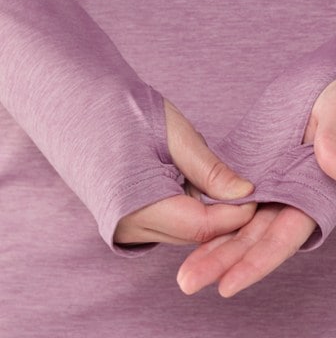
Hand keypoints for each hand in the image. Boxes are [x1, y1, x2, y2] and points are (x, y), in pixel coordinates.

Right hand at [113, 98, 256, 245]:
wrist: (77, 104)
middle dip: (223, 214)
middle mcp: (126, 225)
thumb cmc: (122, 110)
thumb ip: (209, 169)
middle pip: (193, 234)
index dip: (235, 214)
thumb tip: (245, 193)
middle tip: (240, 186)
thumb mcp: (174, 134)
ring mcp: (123, 227)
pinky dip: (187, 209)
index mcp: (135, 203)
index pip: (201, 226)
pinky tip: (190, 183)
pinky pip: (167, 225)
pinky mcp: (124, 221)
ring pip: (182, 231)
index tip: (255, 194)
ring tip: (212, 179)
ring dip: (205, 211)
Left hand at [176, 76, 335, 296]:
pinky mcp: (255, 177)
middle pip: (254, 242)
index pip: (283, 239)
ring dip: (212, 250)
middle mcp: (290, 202)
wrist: (326, 86)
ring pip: (238, 228)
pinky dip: (211, 220)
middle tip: (187, 282)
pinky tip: (188, 235)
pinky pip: (230, 203)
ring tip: (184, 273)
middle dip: (222, 264)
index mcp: (314, 196)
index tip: (226, 285)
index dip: (256, 263)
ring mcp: (270, 191)